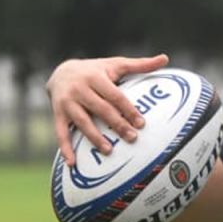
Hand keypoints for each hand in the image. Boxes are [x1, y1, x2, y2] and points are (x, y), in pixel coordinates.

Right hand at [44, 54, 169, 165]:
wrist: (60, 72)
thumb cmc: (95, 71)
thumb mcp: (115, 64)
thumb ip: (139, 65)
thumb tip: (165, 58)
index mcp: (95, 77)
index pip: (115, 96)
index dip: (128, 109)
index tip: (141, 123)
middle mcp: (79, 89)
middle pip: (101, 109)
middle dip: (116, 124)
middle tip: (132, 138)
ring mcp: (67, 102)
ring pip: (82, 122)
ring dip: (94, 137)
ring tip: (108, 150)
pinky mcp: (58, 114)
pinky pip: (61, 133)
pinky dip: (65, 148)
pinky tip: (73, 163)